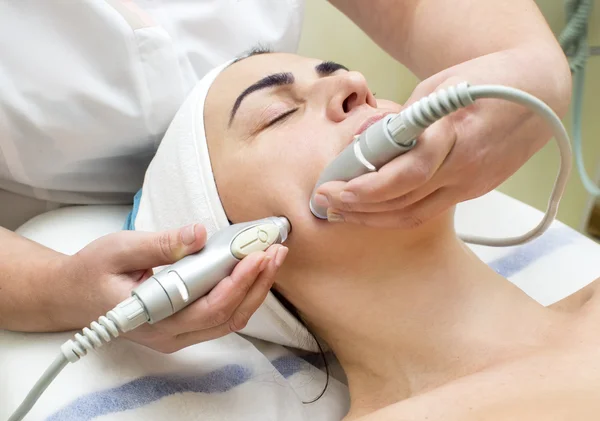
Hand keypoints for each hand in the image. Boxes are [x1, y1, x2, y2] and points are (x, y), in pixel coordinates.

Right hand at [51, 224, 287, 352]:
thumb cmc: (92, 272)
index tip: (257, 255)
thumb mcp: (119, 249)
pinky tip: (252, 269)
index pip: (208, 308)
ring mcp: (178, 334)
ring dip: (254, 289)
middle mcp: (170, 334)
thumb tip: (199, 234)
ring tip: (272, 257)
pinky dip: (242, 292)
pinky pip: (221, 315)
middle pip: (228, 316)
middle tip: (276, 251)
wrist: (72, 295)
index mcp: (153, 318)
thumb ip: (160, 245)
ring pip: (229, 319)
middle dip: (257, 283)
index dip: (238, 283)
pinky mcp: (184, 326)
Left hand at [316, 50, 570, 228]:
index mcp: (454, 134)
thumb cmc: (487, 79)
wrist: (540, 92)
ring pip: (414, 215)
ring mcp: (472, 184)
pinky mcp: (475, 190)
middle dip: (358, 207)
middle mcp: (463, 167)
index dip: (363, 189)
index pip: (402, 175)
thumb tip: (366, 142)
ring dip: (373, 218)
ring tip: (342, 213)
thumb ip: (403, 120)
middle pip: (403, 202)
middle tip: (325, 204)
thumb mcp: (438, 86)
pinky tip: (375, 208)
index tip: (331, 188)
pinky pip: (429, 210)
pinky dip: (397, 212)